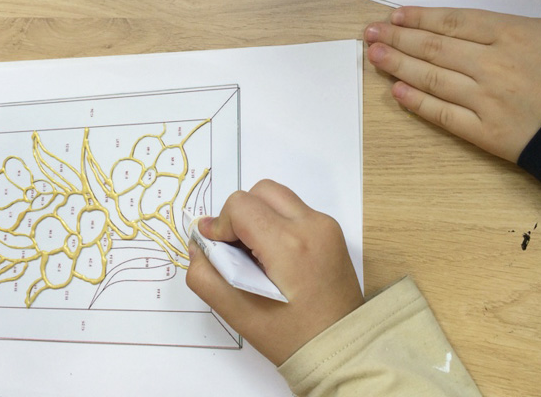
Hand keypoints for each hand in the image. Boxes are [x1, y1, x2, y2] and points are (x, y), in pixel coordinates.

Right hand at [185, 180, 363, 365]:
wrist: (341, 347)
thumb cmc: (290, 336)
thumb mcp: (237, 313)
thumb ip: (206, 275)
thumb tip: (198, 243)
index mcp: (288, 244)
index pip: (240, 205)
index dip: (221, 224)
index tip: (218, 250)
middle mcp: (311, 226)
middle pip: (260, 192)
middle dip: (240, 214)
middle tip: (235, 249)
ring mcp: (326, 226)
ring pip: (279, 197)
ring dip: (259, 215)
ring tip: (255, 252)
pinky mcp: (332, 232)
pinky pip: (295, 211)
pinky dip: (277, 222)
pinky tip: (275, 256)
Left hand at [364, 0, 540, 162]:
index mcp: (513, 35)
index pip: (455, 22)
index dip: (423, 17)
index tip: (397, 14)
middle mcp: (491, 65)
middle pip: (435, 47)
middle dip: (400, 37)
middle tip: (371, 32)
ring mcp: (486, 100)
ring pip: (432, 78)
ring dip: (399, 65)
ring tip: (375, 55)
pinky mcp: (488, 133)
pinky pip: (445, 116)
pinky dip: (419, 104)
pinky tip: (398, 94)